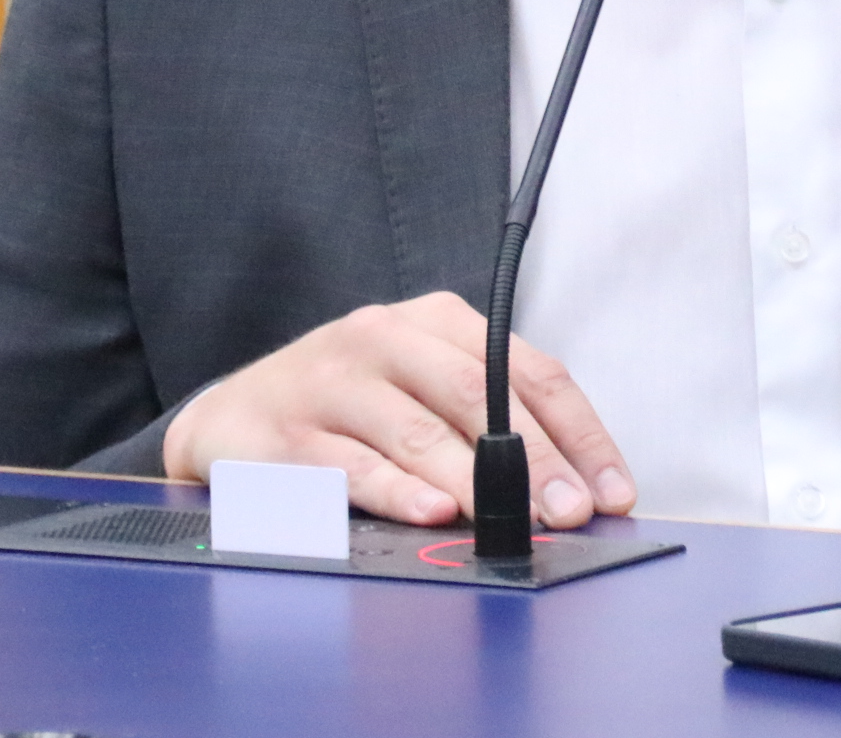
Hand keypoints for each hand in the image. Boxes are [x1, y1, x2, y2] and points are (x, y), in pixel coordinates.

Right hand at [161, 291, 636, 531]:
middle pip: (480, 396)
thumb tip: (570, 488)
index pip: (529, 370)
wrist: (228, 419)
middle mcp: (383, 338)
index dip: (579, 433)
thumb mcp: (419, 388)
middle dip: (537, 461)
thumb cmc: (345, 408)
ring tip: (516, 518)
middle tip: (571, 512)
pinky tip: (430, 512)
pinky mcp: (286, 433)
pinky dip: (396, 490)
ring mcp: (331, 382)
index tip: (612, 489)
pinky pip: (350, 465)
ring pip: (418, 430)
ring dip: (475, 480)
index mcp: (434, 322)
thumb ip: (487, 423)